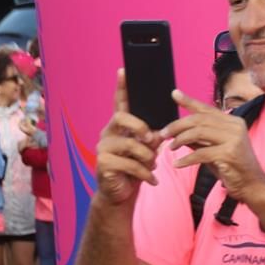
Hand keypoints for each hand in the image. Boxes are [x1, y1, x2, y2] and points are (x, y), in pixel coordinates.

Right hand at [93, 70, 162, 206]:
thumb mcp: (147, 150)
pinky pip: (130, 164)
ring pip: (130, 144)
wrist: (121, 194)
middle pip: (122, 117)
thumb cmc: (136, 169)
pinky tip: (151, 180)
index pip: (120, 103)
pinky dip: (145, 173)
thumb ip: (152, 138)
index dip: (122, 87)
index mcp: (120, 127)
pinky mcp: (103, 164)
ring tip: (152, 166)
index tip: (124, 70)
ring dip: (148, 157)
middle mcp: (108, 133)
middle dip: (141, 127)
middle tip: (153, 141)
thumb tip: (161, 132)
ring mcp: (103, 148)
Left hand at [165, 92, 264, 202]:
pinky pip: (201, 153)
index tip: (174, 94)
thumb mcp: (213, 148)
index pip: (207, 109)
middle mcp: (236, 126)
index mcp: (233, 122)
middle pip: (199, 119)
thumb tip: (177, 130)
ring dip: (180, 140)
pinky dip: (186, 159)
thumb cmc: (232, 167)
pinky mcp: (229, 154)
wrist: (252, 185)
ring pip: (198, 132)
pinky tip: (177, 164)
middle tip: (163, 134)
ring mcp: (234, 139)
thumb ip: (199, 138)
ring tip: (170, 148)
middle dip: (177, 126)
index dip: (190, 101)